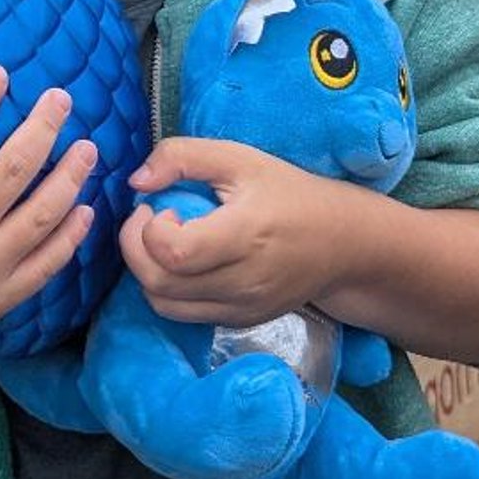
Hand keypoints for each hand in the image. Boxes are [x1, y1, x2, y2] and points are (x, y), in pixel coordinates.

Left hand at [119, 137, 359, 328]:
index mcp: (245, 235)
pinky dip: (168, 289)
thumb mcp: (239, 158)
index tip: (158, 206)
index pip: (174, 252)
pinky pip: (184, 314)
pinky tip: (182, 261)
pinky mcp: (240, 321)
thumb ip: (181, 157)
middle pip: (159, 283)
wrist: (343, 242)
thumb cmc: (288, 193)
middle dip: (135, 249)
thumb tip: (136, 181)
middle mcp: (243, 281)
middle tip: (148, 220)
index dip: (148, 229)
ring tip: (163, 240)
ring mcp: (242, 308)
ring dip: (146, 271)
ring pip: (164, 304)